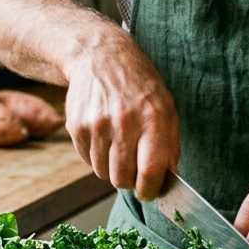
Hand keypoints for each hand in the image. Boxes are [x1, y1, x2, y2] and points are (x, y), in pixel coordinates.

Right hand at [63, 33, 178, 200]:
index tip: (150, 192)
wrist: (101, 57)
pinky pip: (88, 161)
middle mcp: (123, 122)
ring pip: (104, 174)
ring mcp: (96, 124)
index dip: (150, 190)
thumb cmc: (140, 85)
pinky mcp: (77, 126)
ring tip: (119, 146)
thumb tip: (171, 178)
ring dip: (113, 169)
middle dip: (131, 181)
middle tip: (134, 168)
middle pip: (123, 179)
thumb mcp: (166, 107)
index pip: (150, 170)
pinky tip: (104, 137)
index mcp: (152, 117)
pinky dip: (97, 157)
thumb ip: (171, 145)